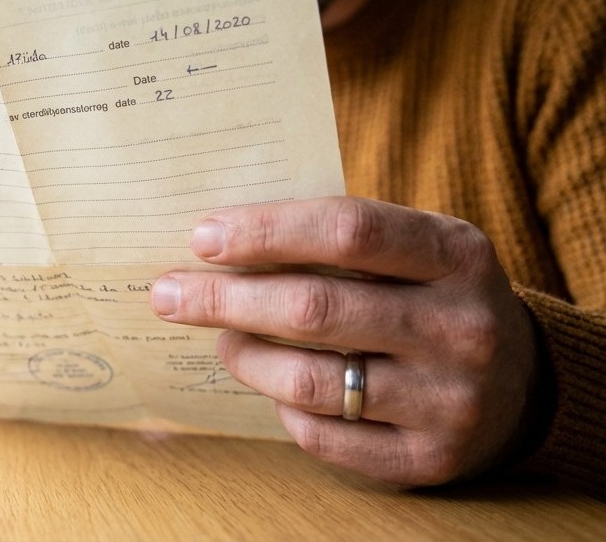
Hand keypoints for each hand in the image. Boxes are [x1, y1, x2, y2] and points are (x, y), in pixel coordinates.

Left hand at [151, 196, 541, 485]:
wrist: (521, 383)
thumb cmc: (431, 296)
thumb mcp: (414, 248)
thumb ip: (336, 238)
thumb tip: (217, 237)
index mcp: (457, 254)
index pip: (348, 231)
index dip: (266, 231)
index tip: (202, 237)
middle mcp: (462, 327)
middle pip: (314, 309)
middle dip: (225, 299)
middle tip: (166, 293)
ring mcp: (450, 400)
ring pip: (310, 380)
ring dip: (245, 355)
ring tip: (222, 338)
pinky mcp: (430, 458)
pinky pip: (323, 437)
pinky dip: (283, 408)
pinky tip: (274, 386)